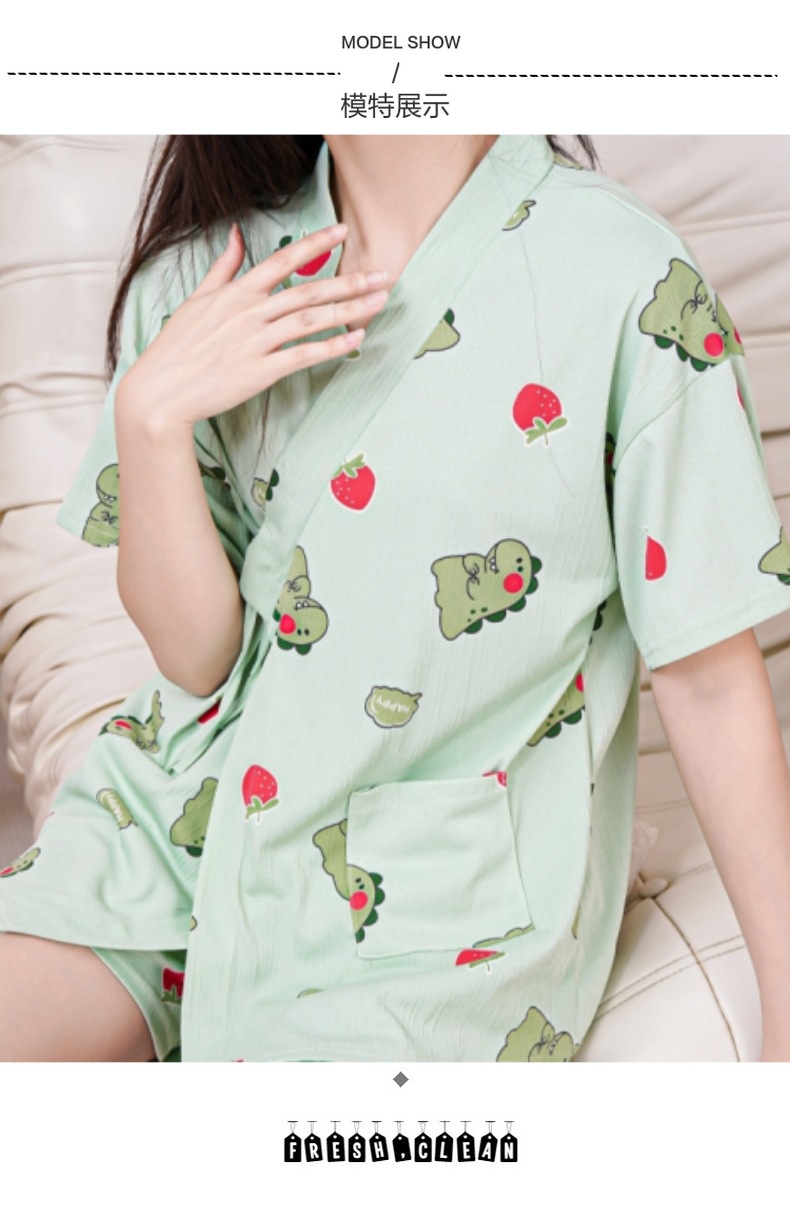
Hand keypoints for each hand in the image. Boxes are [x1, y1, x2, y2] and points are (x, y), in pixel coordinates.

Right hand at [116, 222, 387, 426]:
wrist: (161, 390)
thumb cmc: (177, 347)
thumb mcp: (198, 299)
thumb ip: (224, 267)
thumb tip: (237, 234)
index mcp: (236, 293)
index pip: (283, 260)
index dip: (316, 244)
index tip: (344, 232)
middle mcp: (249, 313)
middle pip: (307, 291)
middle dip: (348, 281)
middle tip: (383, 275)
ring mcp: (255, 342)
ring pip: (311, 320)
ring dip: (348, 310)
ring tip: (378, 302)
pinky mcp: (259, 372)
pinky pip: (303, 355)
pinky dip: (332, 347)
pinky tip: (356, 340)